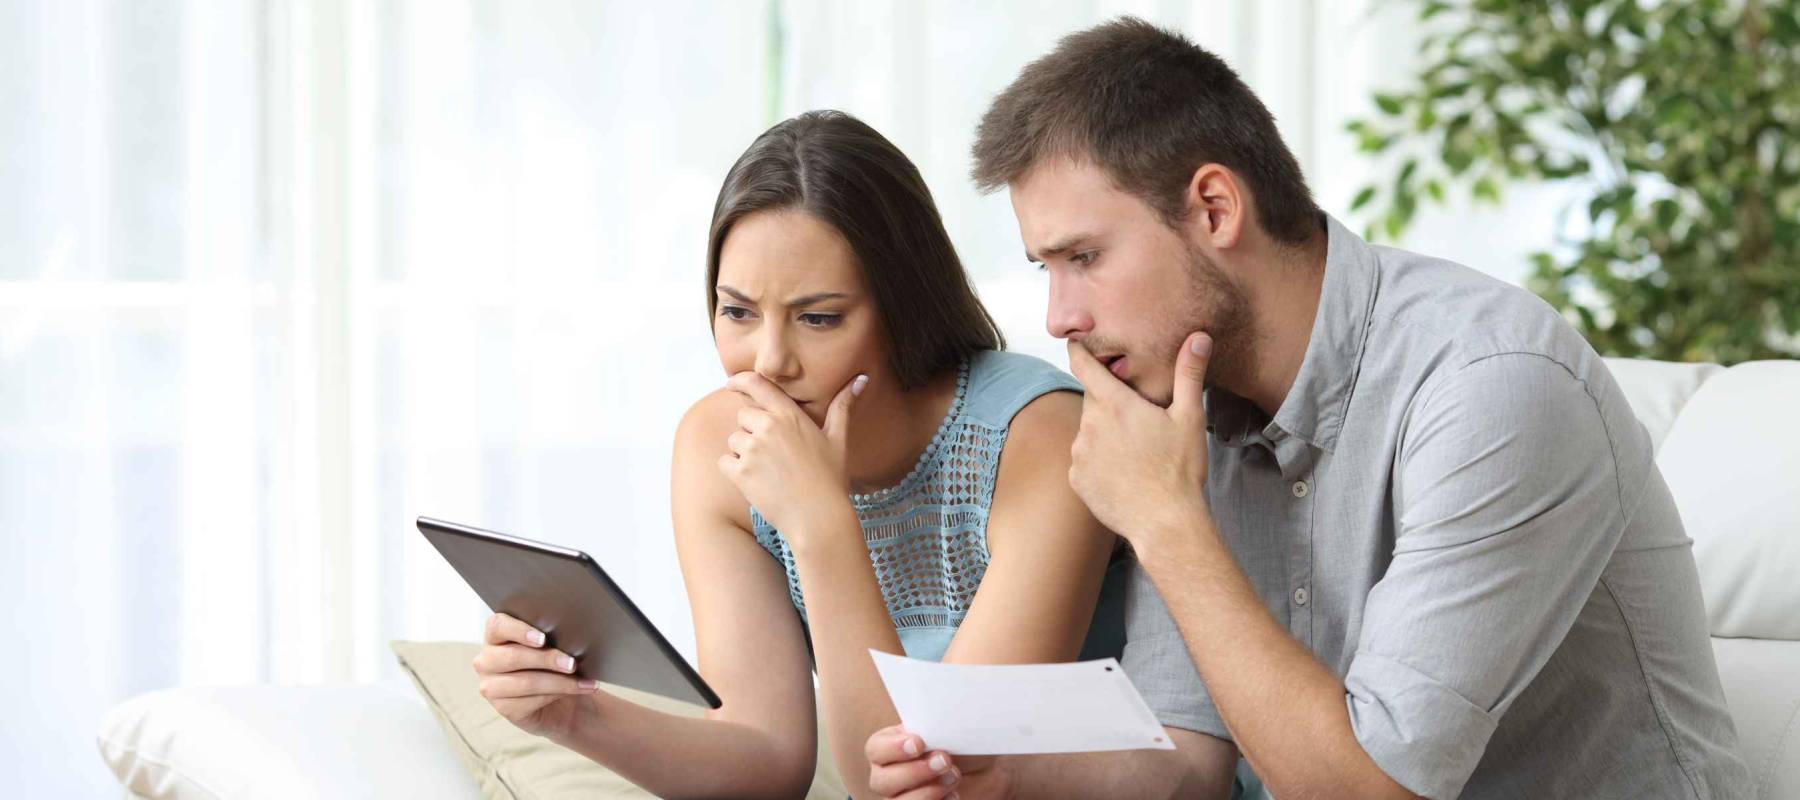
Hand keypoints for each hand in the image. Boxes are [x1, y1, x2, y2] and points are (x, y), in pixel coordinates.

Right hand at [472, 613, 599, 740]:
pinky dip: (558, 694)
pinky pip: (531, 701)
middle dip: (547, 659)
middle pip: (514, 657)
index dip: (519, 631)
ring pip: (526, 682)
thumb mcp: (551, 646)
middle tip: (572, 663)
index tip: (542, 639)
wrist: (560, 700)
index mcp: (495, 637)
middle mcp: (486, 661)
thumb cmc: (553, 664)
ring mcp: (491, 687)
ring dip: (560, 681)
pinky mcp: (504, 708)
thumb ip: (550, 638)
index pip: (498, 626)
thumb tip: (569, 637)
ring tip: (583, 681)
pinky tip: (577, 690)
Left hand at [717, 371, 866, 542]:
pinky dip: (734, 471)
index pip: (757, 384)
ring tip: (769, 470)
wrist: (818, 518)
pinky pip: (725, 462)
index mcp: (789, 415)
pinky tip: (757, 482)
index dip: (740, 381)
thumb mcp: (838, 439)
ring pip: (733, 440)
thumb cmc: (830, 479)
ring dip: (743, 452)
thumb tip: (861, 379)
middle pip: (743, 416)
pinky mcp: (741, 472)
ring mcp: (752, 449)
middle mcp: (768, 427)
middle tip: (774, 453)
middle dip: (751, 430)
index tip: (732, 384)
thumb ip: (843, 406)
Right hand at [867, 726, 1008, 799]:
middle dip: (915, 772)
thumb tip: (942, 707)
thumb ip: (937, 720)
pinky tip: (954, 795)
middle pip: (882, 781)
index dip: (894, 748)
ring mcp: (898, 799)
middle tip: (944, 760)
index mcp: (887, 746)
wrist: (980, 769)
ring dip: (928, 792)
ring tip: (954, 777)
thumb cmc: (957, 742)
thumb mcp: (949, 726)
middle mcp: (886, 775)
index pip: (876, 749)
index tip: (919, 743)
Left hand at [1064, 333, 1214, 548]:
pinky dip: (1098, 461)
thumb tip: (1198, 337)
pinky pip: (1084, 461)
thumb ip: (1189, 374)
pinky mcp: (1077, 479)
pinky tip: (1123, 472)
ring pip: (1088, 432)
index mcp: (1115, 405)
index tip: (1076, 342)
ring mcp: (1080, 454)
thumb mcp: (1190, 417)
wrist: (1165, 523)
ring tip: (1135, 451)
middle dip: (1109, 402)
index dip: (1079, 351)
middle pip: (1092, 401)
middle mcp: (1090, 425)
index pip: (1084, 366)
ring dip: (1104, 433)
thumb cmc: (1180, 469)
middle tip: (1136, 417)